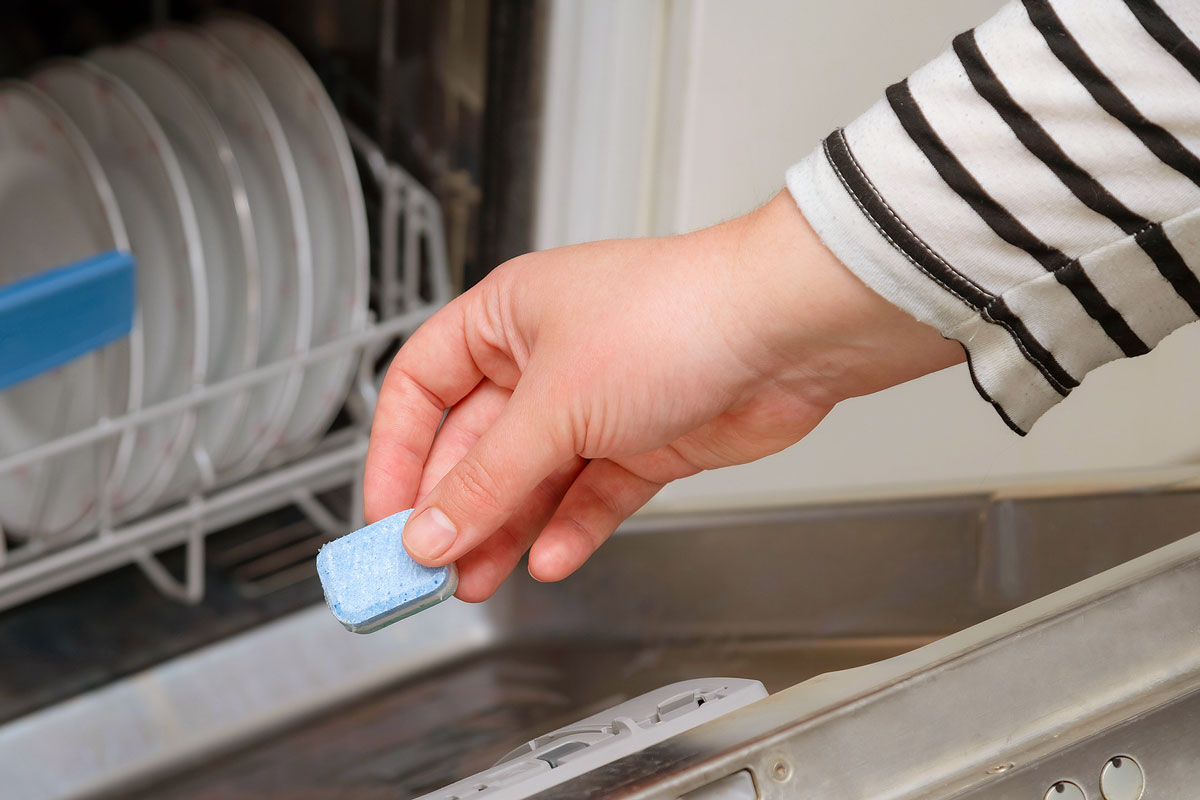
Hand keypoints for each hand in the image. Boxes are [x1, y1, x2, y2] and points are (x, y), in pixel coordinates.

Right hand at [364, 190, 962, 600]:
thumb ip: (486, 479)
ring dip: (503, 531)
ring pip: (531, 480)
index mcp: (507, 319)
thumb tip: (429, 530)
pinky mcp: (645, 443)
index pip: (421, 387)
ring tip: (476, 580)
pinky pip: (591, 496)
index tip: (384, 516)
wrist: (787, 333)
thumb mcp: (554, 404)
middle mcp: (547, 359)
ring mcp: (597, 404)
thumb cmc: (677, 315)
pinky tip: (552, 558)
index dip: (396, 453)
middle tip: (427, 568)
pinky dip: (570, 529)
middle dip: (452, 508)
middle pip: (474, 445)